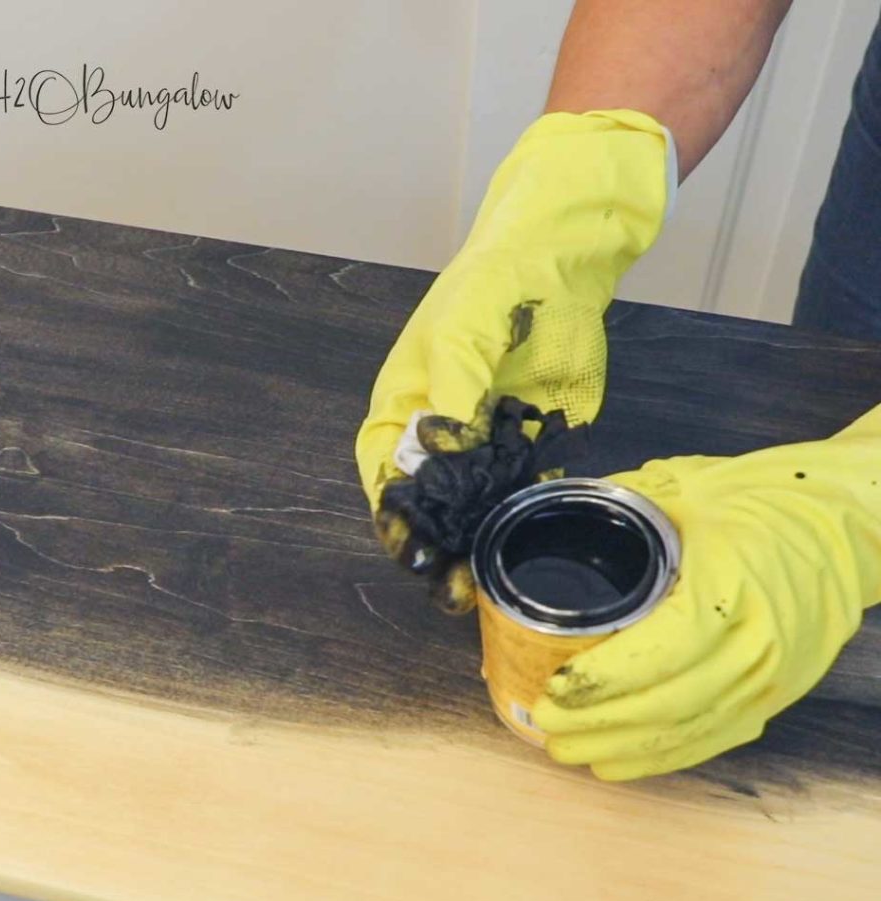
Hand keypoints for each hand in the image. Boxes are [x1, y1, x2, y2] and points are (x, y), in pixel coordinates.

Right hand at [355, 110, 670, 610]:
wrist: (562, 262)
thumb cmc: (491, 286)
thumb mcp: (459, 336)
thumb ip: (450, 399)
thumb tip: (437, 461)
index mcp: (406, 407)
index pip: (386, 469)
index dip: (391, 511)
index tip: (406, 546)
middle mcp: (444, 436)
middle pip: (431, 501)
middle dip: (435, 544)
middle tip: (447, 587)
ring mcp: (490, 445)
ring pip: (477, 507)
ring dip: (477, 547)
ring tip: (482, 590)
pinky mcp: (535, 445)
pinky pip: (527, 491)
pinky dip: (525, 521)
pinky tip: (528, 551)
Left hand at [533, 410, 880, 779]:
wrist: (849, 524)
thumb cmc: (768, 500)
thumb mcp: (689, 487)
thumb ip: (621, 505)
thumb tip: (553, 517)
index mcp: (731, 590)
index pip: (660, 653)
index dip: (601, 681)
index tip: (552, 690)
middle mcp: (756, 646)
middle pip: (667, 703)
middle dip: (598, 723)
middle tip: (545, 726)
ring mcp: (770, 679)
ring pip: (686, 730)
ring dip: (622, 748)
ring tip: (568, 750)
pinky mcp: (775, 696)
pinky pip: (712, 738)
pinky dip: (662, 757)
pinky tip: (618, 763)